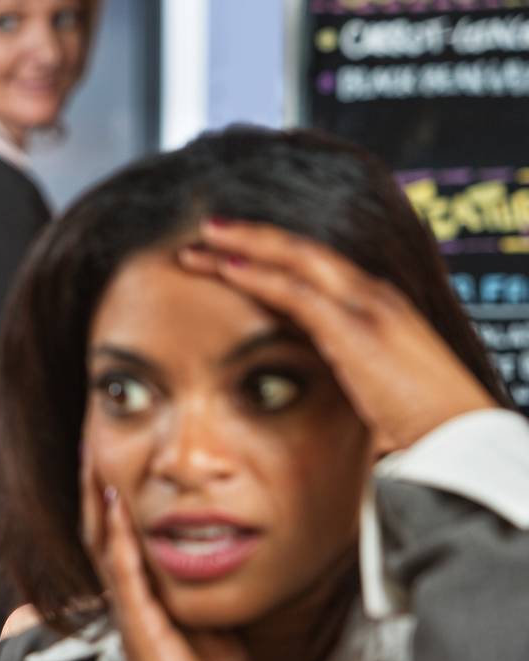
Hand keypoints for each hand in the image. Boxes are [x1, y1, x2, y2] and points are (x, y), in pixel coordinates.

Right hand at [81, 465, 259, 660]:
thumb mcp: (223, 624)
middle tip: (90, 440)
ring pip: (103, 544)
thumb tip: (244, 552)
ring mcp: (131, 612)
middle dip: (94, 485)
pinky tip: (115, 504)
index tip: (113, 452)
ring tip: (92, 457)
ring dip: (97, 500)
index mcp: (147, 598)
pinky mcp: (140, 628)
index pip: (122, 535)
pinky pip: (123, 572)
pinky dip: (117, 536)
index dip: (115, 495)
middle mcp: (131, 600)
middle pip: (101, 531)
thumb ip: (219, 590)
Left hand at [182, 219, 497, 453]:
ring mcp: (367, 306)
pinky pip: (297, 292)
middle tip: (208, 226)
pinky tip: (227, 268)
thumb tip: (310, 377)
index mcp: (377, 306)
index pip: (315, 268)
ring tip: (202, 239)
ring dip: (245, 247)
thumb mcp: (373, 382)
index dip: (274, 255)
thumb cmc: (420, 419)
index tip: (233, 249)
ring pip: (295, 260)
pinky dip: (260, 276)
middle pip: (302, 251)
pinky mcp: (356, 328)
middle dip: (253, 236)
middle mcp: (373, 295)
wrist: (459, 434)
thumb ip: (343, 365)